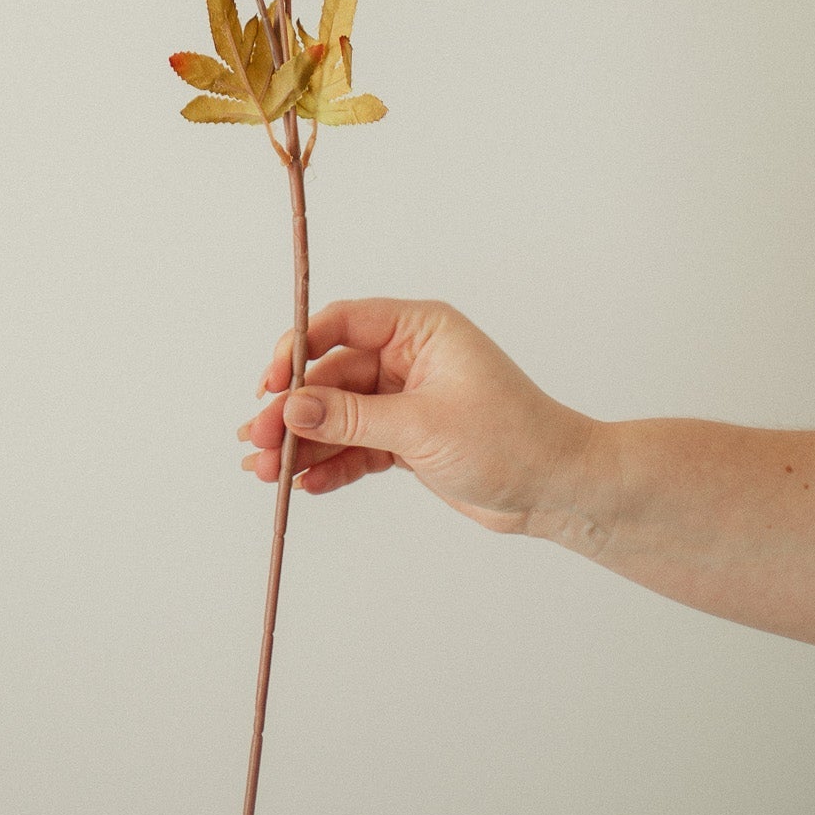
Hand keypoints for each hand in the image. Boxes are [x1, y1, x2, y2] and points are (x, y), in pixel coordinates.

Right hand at [239, 298, 595, 535]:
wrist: (558, 489)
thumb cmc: (510, 439)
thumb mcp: (422, 425)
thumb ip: (351, 417)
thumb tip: (290, 408)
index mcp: (419, 330)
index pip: (342, 325)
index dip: (298, 351)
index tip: (269, 384)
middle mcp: (408, 358)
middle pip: (331, 376)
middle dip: (293, 411)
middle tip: (256, 442)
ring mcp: (406, 400)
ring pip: (338, 415)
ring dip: (304, 443)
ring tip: (267, 473)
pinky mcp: (408, 439)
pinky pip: (357, 445)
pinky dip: (333, 463)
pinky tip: (306, 484)